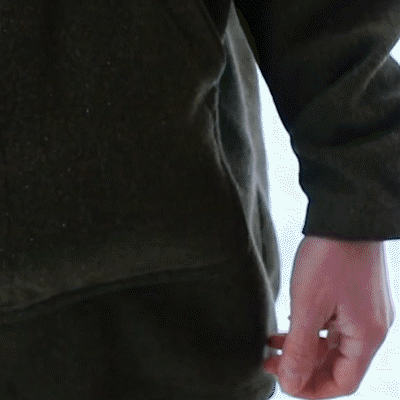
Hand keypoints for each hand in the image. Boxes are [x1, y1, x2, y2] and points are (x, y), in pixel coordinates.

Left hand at [263, 236, 394, 398]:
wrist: (344, 217)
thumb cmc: (329, 257)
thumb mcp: (308, 306)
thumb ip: (300, 348)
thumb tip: (291, 383)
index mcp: (367, 336)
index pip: (343, 382)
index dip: (312, 388)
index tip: (283, 380)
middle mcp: (370, 327)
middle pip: (337, 364)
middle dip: (303, 366)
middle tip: (271, 362)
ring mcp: (363, 311)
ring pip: (332, 344)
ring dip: (303, 347)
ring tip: (273, 343)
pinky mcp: (353, 296)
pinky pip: (333, 325)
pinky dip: (310, 329)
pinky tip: (289, 324)